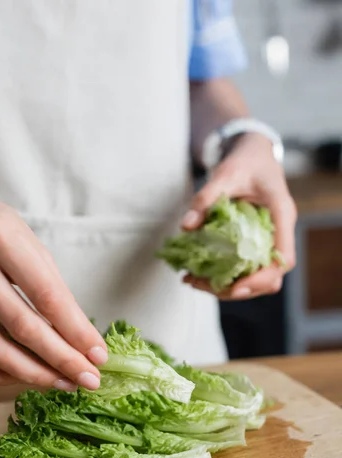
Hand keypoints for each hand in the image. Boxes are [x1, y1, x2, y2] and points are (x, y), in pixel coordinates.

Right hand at [0, 184, 106, 388]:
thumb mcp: (25, 238)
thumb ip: (49, 283)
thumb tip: (76, 334)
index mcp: (0, 238)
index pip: (47, 297)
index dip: (77, 332)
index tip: (98, 355)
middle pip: (21, 328)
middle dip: (61, 360)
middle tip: (88, 379)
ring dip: (32, 375)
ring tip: (62, 382)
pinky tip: (22, 377)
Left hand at [182, 133, 296, 299]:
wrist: (254, 155)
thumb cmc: (246, 161)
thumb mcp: (226, 174)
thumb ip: (206, 198)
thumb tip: (186, 226)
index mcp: (281, 215)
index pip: (283, 258)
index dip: (263, 278)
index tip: (237, 286)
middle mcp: (279, 233)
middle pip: (270, 277)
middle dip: (239, 289)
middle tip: (200, 285)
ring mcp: (268, 241)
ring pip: (257, 278)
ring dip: (227, 286)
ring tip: (193, 281)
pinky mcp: (254, 244)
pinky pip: (245, 268)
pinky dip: (223, 276)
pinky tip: (197, 273)